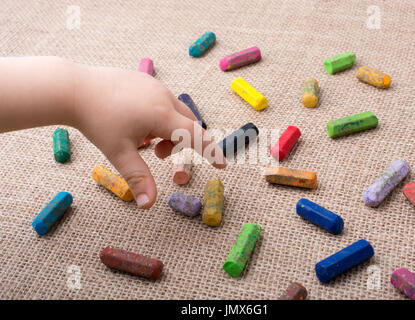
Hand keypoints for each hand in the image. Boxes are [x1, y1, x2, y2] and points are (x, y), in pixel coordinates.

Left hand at [73, 64, 225, 208]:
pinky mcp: (145, 80)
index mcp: (161, 115)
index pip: (196, 135)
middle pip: (188, 124)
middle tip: (157, 154)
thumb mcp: (118, 152)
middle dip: (180, 142)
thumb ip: (138, 178)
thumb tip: (148, 205)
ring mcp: (155, 85)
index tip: (222, 164)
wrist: (74, 88)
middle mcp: (163, 97)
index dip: (211, 151)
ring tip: (144, 139)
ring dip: (168, 129)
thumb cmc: (97, 121)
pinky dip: (159, 116)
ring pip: (175, 112)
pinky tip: (136, 120)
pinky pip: (163, 101)